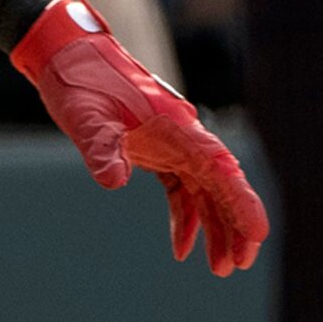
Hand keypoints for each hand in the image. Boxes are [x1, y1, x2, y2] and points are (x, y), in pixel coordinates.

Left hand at [12, 0, 267, 275]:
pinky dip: (186, 216)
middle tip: (237, 264)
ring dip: (215, 226)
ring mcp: (171, 143)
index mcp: (174, 126)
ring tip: (218, 266)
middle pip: (221, 184)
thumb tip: (114, 182)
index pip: (220, 168)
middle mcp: (181, 135)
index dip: (241, 202)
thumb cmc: (79, 80)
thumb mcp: (85, 116)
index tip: (256, 234)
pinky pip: (181, 189)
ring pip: (205, 190)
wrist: (66, 55)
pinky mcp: (156, 150)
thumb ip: (101, 147)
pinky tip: (183, 247)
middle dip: (235, 224)